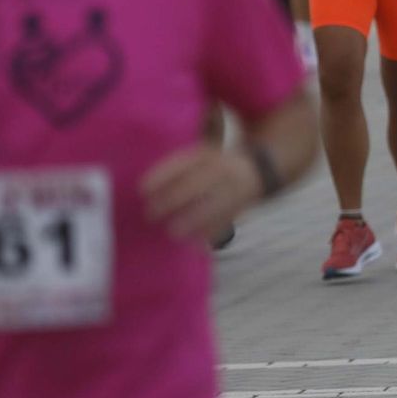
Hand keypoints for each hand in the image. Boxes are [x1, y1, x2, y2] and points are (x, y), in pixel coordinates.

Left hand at [141, 143, 261, 243]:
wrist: (255, 170)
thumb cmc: (211, 168)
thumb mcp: (197, 159)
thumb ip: (175, 170)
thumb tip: (141, 189)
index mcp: (207, 155)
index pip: (183, 163)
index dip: (162, 176)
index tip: (142, 190)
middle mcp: (222, 168)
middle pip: (197, 183)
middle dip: (172, 199)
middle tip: (151, 214)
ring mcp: (234, 187)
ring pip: (214, 203)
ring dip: (193, 219)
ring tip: (173, 232)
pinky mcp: (242, 205)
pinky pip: (226, 218)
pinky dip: (210, 231)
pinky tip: (194, 242)